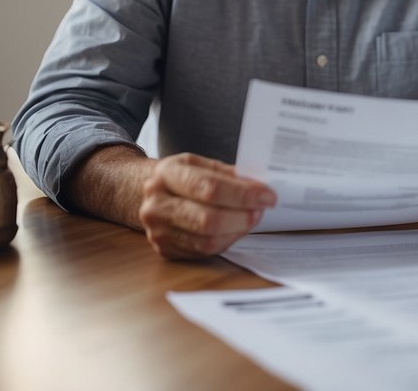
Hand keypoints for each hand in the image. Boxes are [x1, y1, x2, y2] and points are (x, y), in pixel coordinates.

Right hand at [137, 153, 276, 258]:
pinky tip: (235, 230)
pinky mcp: (164, 249)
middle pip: (208, 219)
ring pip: (207, 240)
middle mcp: (157, 203)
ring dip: (237, 231)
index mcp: (167, 173)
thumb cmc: (183, 178)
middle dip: (242, 216)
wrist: (149, 194)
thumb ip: (229, 175)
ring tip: (251, 219)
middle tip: (261, 210)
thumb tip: (259, 187)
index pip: (209, 187)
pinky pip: (203, 252)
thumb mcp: (201, 165)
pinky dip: (225, 241)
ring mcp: (157, 230)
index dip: (243, 194)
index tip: (267, 196)